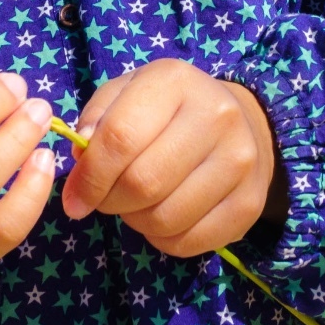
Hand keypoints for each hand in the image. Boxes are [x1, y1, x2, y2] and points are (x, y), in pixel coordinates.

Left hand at [61, 58, 286, 256]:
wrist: (242, 122)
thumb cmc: (168, 108)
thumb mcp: (127, 94)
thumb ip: (97, 120)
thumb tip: (81, 162)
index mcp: (176, 82)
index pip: (120, 137)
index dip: (90, 176)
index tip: (74, 198)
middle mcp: (216, 116)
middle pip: (143, 182)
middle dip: (110, 201)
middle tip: (105, 200)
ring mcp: (240, 162)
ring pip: (164, 218)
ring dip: (136, 221)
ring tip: (136, 204)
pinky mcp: (250, 204)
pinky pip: (188, 242)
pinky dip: (162, 239)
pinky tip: (162, 217)